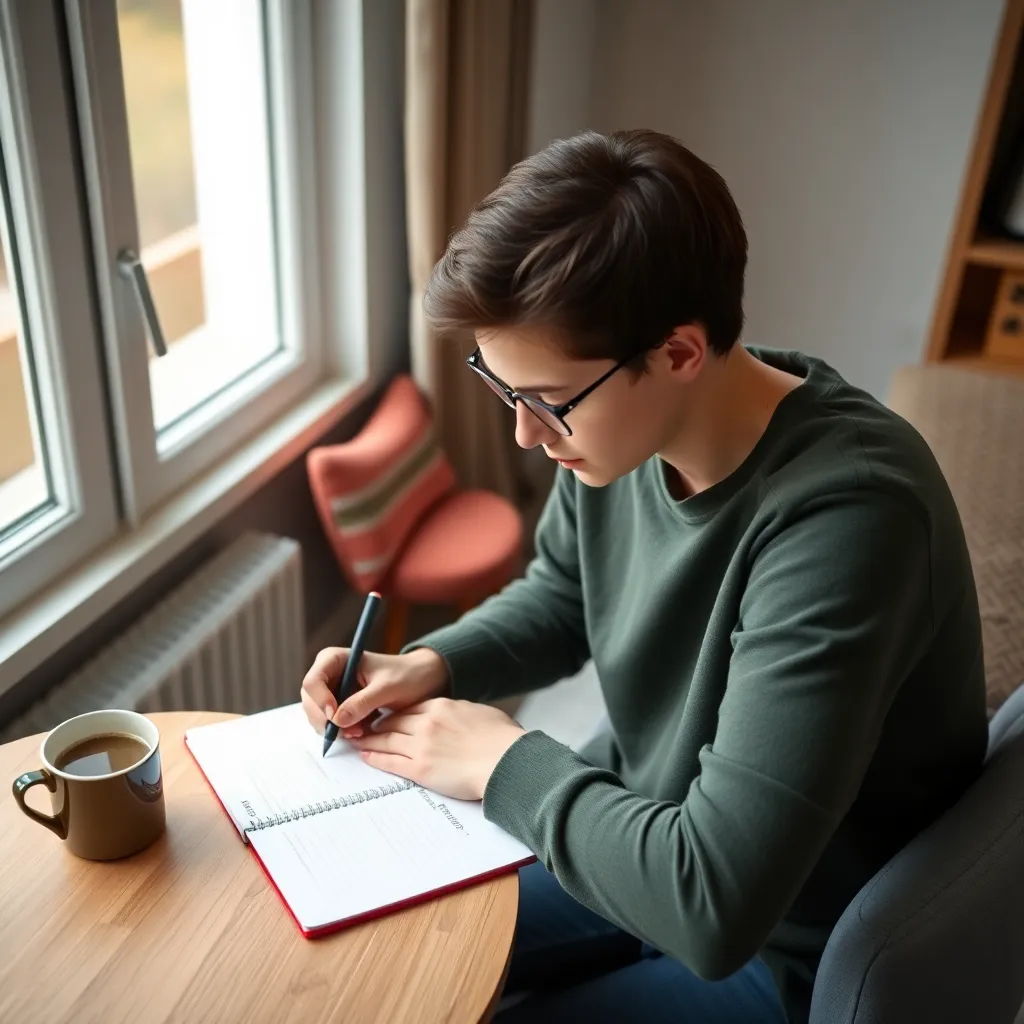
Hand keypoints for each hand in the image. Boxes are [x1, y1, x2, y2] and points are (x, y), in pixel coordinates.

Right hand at [300, 646, 449, 736]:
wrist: (420, 680)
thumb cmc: (406, 675)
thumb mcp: (387, 687)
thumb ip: (363, 702)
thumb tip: (337, 720)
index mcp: (336, 659)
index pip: (312, 681)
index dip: (320, 701)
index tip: (335, 717)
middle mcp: (329, 674)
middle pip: (310, 702)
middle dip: (326, 720)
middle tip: (350, 732)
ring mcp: (333, 691)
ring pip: (318, 716)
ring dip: (334, 728)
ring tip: (360, 731)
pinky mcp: (340, 706)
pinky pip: (331, 723)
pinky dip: (342, 731)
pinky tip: (361, 730)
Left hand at [349, 698, 524, 800]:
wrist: (506, 761)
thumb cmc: (502, 739)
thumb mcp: (480, 713)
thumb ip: (462, 712)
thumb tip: (458, 716)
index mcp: (442, 706)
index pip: (410, 708)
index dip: (395, 713)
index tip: (386, 717)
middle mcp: (427, 723)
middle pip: (392, 722)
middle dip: (376, 725)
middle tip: (363, 728)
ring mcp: (421, 746)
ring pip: (386, 740)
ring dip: (368, 741)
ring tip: (356, 741)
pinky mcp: (421, 770)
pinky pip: (390, 762)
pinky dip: (375, 758)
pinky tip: (366, 756)